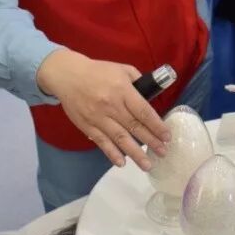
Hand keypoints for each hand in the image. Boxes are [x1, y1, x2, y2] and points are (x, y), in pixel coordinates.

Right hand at [36, 49, 169, 169]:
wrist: (68, 75)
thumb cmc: (98, 72)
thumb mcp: (122, 69)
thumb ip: (138, 81)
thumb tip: (153, 94)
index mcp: (122, 90)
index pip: (143, 111)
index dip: (156, 125)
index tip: (167, 136)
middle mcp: (111, 106)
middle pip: (134, 127)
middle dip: (151, 141)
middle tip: (163, 153)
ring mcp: (98, 117)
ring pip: (120, 138)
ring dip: (135, 153)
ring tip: (147, 165)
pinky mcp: (87, 126)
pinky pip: (101, 142)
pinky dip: (111, 153)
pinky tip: (121, 163)